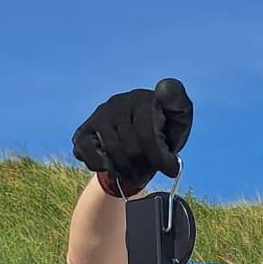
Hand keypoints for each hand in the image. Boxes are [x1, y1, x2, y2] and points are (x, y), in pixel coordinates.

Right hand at [72, 78, 193, 191]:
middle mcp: (118, 102)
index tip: (170, 170)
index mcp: (142, 98)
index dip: (159, 158)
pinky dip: (101, 166)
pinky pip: (87, 152)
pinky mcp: (83, 131)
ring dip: (126, 171)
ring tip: (135, 174)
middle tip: (148, 172)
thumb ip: (178, 105)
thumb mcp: (178, 121)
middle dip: (143, 167)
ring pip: (112, 151)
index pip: (148, 134)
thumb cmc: (162, 134)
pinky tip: (113, 168)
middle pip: (131, 147)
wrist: (138, 146)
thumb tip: (164, 89)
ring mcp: (99, 115)